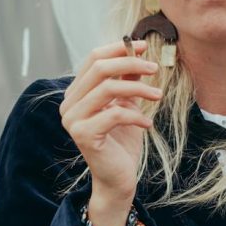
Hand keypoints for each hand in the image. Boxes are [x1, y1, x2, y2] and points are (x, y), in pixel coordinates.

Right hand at [59, 39, 161, 222]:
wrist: (118, 178)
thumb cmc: (122, 142)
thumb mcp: (127, 104)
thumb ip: (127, 80)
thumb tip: (137, 52)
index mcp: (75, 93)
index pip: (93, 59)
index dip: (119, 49)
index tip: (144, 46)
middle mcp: (68, 104)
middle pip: (99, 69)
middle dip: (130, 64)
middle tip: (155, 68)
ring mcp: (72, 119)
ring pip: (107, 88)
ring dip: (138, 89)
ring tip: (158, 95)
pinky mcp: (83, 135)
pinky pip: (114, 114)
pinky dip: (136, 115)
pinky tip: (148, 124)